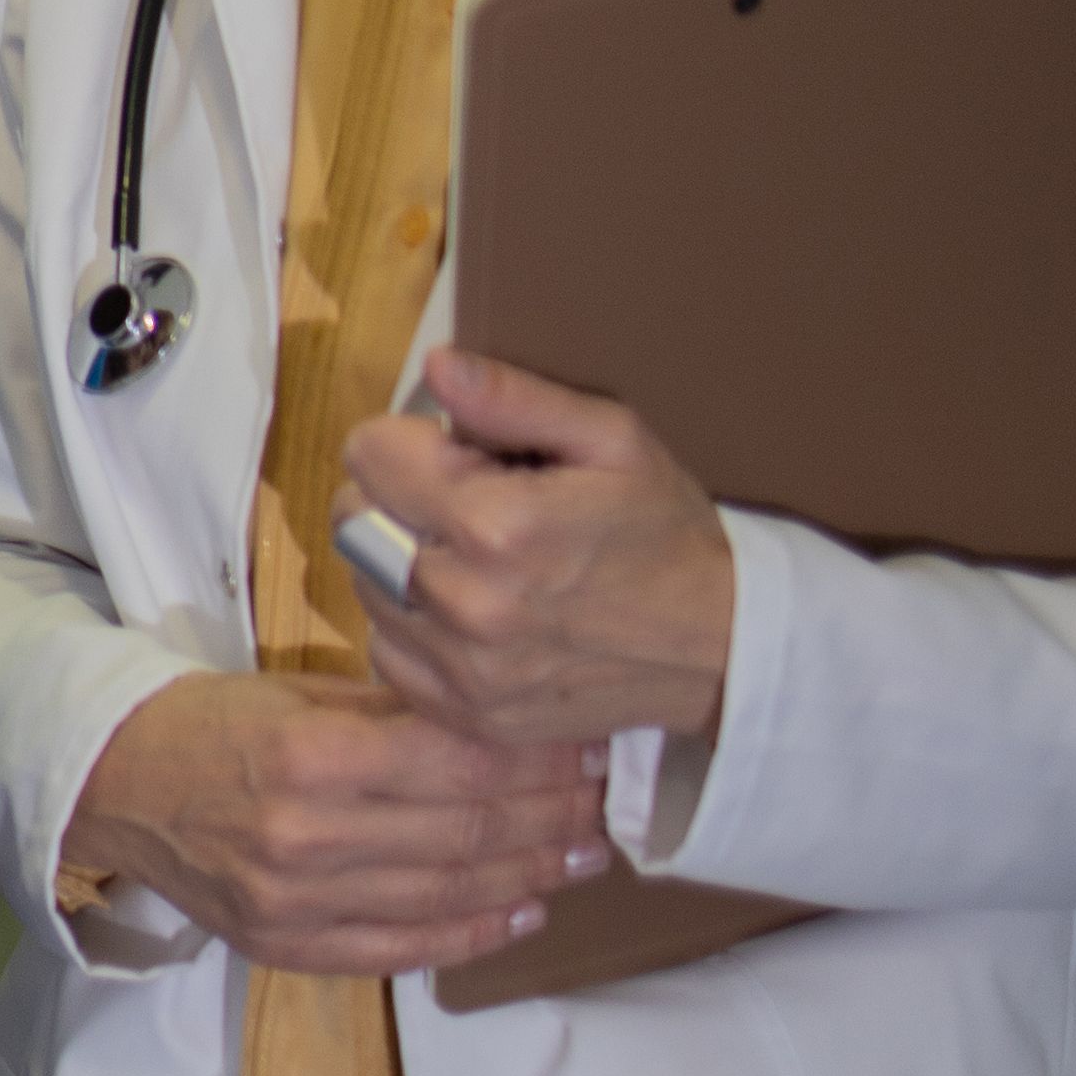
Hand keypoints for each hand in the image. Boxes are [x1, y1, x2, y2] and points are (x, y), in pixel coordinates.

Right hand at [66, 672, 609, 979]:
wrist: (109, 784)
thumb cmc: (210, 722)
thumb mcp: (301, 694)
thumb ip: (397, 715)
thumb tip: (504, 724)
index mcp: (315, 756)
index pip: (462, 764)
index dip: (538, 761)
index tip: (587, 748)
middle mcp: (309, 836)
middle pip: (467, 833)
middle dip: (549, 818)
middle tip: (601, 804)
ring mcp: (295, 901)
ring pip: (446, 896)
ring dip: (527, 878)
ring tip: (579, 857)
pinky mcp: (284, 943)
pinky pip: (397, 951)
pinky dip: (467, 938)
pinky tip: (519, 915)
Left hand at [341, 350, 737, 747]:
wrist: (719, 648)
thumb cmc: (664, 532)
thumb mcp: (612, 441)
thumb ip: (515, 400)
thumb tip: (437, 364)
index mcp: (496, 524)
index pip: (368, 455)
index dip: (406, 441)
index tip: (453, 453)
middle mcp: (465, 602)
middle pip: (355, 521)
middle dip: (394, 497)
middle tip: (459, 503)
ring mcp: (460, 668)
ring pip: (365, 585)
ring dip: (398, 561)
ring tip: (472, 557)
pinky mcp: (461, 712)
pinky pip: (387, 649)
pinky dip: (412, 625)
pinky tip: (470, 610)